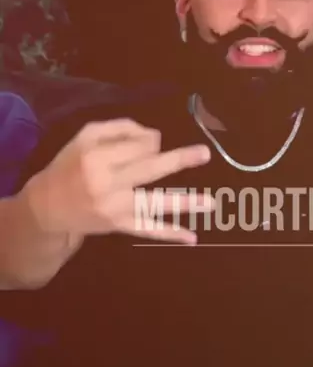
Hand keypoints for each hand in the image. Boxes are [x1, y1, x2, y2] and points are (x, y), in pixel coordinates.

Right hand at [24, 118, 213, 243]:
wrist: (48, 208)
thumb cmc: (69, 167)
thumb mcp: (85, 137)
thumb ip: (119, 129)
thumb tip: (154, 136)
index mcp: (97, 158)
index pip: (137, 145)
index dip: (149, 141)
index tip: (149, 143)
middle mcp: (107, 183)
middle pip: (150, 169)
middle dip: (179, 160)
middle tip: (205, 153)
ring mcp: (115, 208)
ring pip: (154, 203)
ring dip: (185, 203)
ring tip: (211, 203)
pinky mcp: (120, 225)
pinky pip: (148, 230)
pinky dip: (170, 234)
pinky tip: (192, 237)